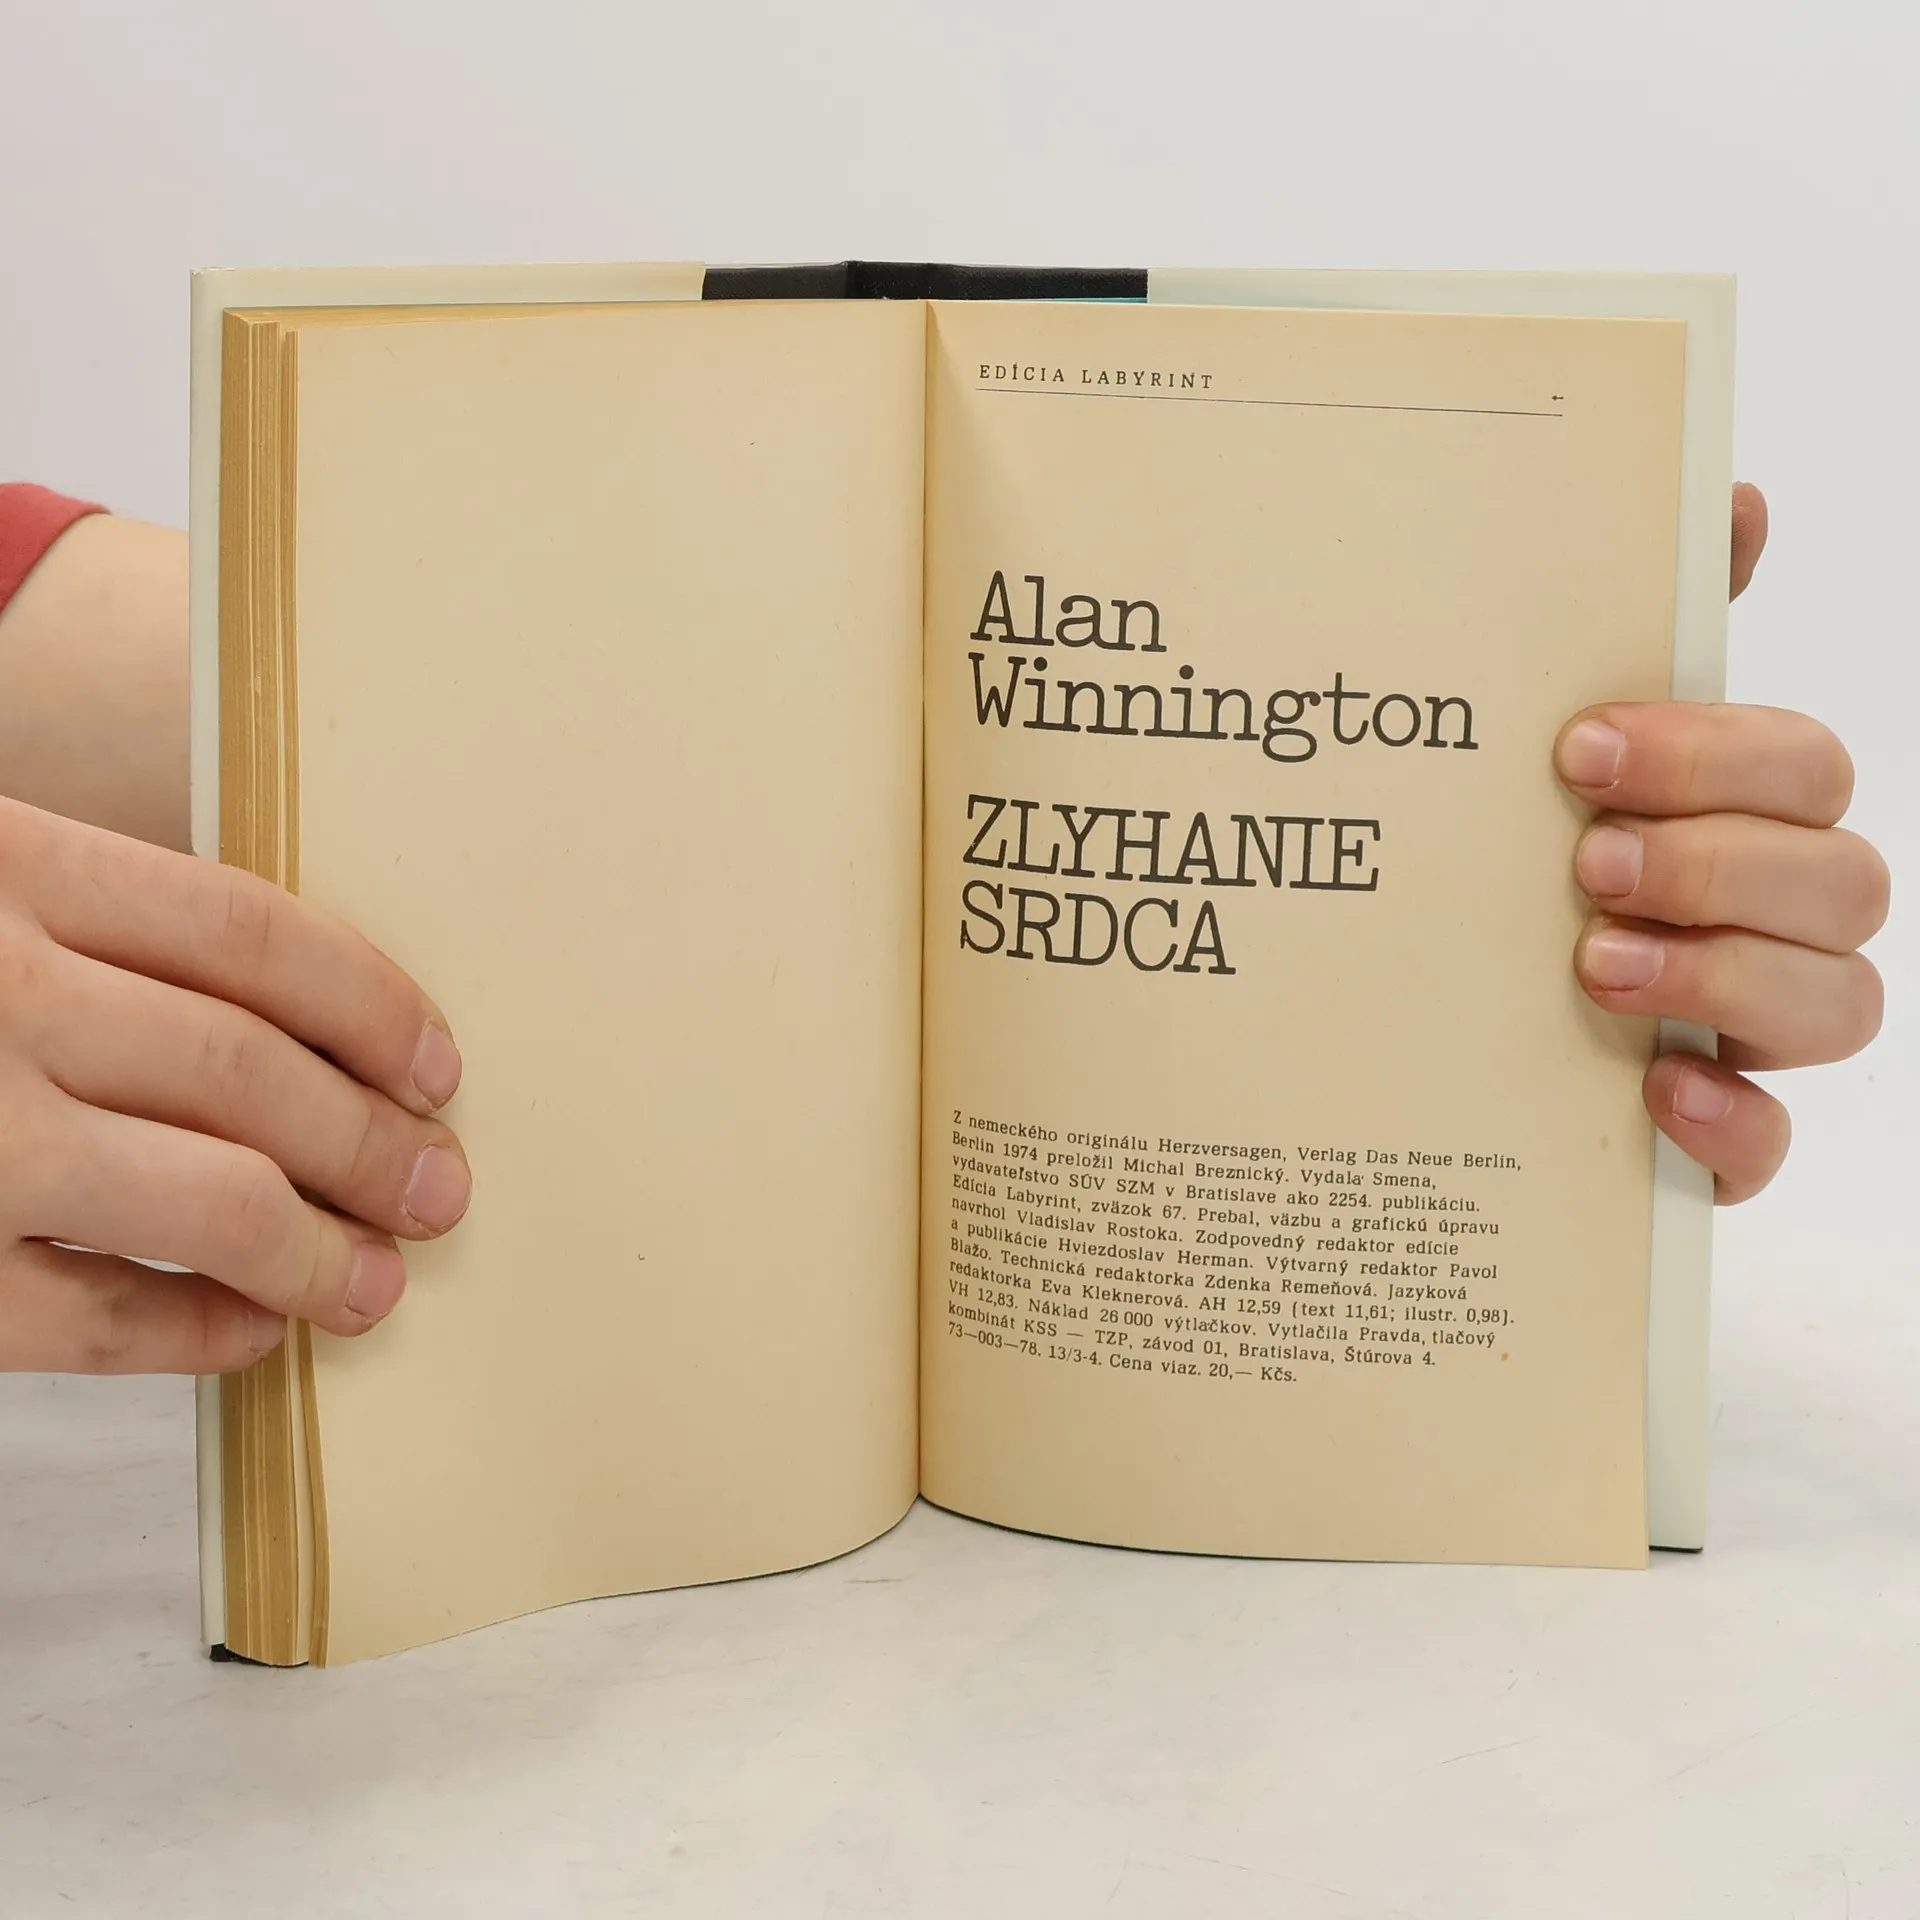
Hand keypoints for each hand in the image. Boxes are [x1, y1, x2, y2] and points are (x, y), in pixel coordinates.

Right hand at [0, 798, 469, 1372]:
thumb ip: (94, 928)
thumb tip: (299, 1016)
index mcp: (12, 871)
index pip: (247, 933)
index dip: (371, 1008)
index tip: (440, 1071)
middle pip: (248, 1069)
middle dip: (370, 1141)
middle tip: (438, 1189)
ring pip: (207, 1198)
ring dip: (316, 1251)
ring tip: (375, 1282)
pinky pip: (94, 1320)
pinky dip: (194, 1332)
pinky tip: (247, 1328)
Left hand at [1558, 483, 1887, 1201]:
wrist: (1402, 1024)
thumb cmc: (1506, 868)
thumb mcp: (1546, 759)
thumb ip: (1639, 635)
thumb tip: (1734, 497)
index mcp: (1734, 820)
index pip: (1804, 769)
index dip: (1715, 755)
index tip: (1581, 747)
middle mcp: (1767, 922)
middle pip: (1846, 879)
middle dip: (1719, 860)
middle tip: (1586, 861)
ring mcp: (1749, 1033)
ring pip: (1843, 1002)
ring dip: (1726, 975)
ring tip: (1595, 965)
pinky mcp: (1713, 1139)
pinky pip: (1772, 1145)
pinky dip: (1729, 1119)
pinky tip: (1649, 1087)